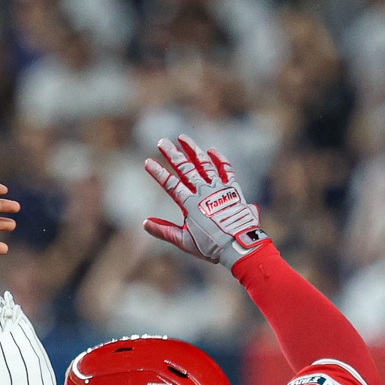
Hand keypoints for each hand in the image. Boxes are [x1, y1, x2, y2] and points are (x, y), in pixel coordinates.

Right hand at [142, 136, 267, 265]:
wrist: (239, 246)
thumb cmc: (212, 246)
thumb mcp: (184, 241)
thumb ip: (164, 231)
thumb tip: (145, 223)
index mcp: (190, 204)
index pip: (170, 184)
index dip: (158, 173)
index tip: (148, 162)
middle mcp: (204, 192)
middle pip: (185, 169)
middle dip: (172, 154)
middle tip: (162, 142)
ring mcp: (219, 188)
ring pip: (204, 164)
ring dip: (193, 150)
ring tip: (183, 138)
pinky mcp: (233, 189)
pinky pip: (226, 170)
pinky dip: (219, 160)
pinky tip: (211, 151)